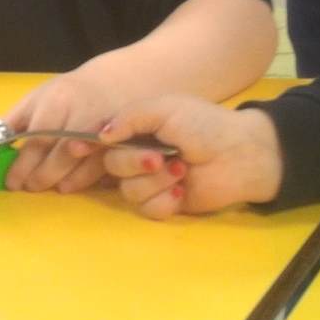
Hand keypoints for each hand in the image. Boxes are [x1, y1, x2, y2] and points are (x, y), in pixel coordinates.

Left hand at [3, 69, 126, 194]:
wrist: (113, 84)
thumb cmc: (66, 95)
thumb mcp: (37, 99)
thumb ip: (14, 121)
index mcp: (58, 100)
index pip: (39, 137)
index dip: (23, 163)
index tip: (11, 182)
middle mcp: (82, 114)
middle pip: (62, 151)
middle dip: (42, 174)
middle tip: (27, 187)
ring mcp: (105, 130)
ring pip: (84, 161)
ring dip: (61, 179)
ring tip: (45, 187)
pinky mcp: (120, 142)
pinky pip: (102, 166)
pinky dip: (83, 179)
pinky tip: (68, 186)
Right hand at [99, 99, 282, 219]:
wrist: (239, 154)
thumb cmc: (204, 124)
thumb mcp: (165, 109)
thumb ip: (129, 118)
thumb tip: (99, 136)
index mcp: (136, 130)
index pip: (101, 140)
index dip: (87, 146)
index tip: (80, 149)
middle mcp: (138, 156)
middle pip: (112, 167)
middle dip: (134, 163)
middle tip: (160, 157)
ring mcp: (151, 182)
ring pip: (129, 191)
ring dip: (155, 181)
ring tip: (182, 171)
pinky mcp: (164, 205)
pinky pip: (146, 210)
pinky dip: (163, 201)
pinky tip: (181, 191)